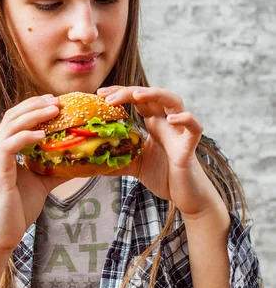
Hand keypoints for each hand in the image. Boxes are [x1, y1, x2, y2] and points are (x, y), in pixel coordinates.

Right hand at [0, 95, 66, 254]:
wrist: (2, 234)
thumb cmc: (17, 208)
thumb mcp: (42, 182)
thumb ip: (55, 168)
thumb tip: (78, 160)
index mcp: (3, 150)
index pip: (16, 119)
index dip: (33, 106)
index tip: (54, 101)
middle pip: (12, 116)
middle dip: (34, 105)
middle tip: (56, 100)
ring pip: (10, 126)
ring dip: (33, 115)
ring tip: (53, 110)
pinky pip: (9, 145)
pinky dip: (26, 136)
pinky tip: (42, 134)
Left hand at [97, 86, 221, 215]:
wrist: (186, 196)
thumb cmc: (164, 177)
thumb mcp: (135, 166)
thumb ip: (117, 160)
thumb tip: (92, 162)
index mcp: (153, 122)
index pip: (136, 99)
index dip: (120, 92)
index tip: (100, 93)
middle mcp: (166, 121)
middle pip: (150, 95)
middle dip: (129, 91)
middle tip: (107, 96)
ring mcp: (179, 131)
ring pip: (173, 101)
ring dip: (155, 94)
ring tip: (137, 96)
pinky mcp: (189, 146)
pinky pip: (194, 127)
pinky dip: (186, 120)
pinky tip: (171, 120)